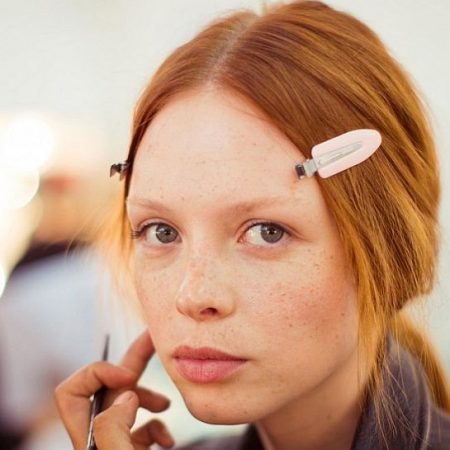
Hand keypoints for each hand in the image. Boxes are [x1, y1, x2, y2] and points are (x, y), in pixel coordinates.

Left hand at [54, 330, 174, 448]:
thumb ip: (115, 426)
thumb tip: (126, 396)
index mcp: (88, 436)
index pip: (71, 391)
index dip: (99, 372)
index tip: (128, 376)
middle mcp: (97, 437)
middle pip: (108, 388)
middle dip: (133, 362)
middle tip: (153, 339)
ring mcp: (114, 443)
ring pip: (125, 405)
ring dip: (148, 397)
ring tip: (164, 404)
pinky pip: (141, 428)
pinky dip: (157, 426)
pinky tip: (166, 439)